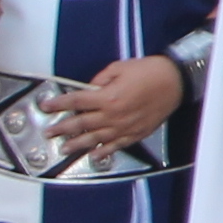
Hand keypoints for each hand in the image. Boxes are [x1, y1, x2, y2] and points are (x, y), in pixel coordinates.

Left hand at [40, 53, 187, 164]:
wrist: (175, 81)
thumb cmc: (149, 71)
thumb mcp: (120, 67)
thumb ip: (101, 79)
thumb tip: (90, 88)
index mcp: (107, 96)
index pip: (76, 100)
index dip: (59, 103)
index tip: (46, 106)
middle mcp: (113, 115)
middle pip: (81, 123)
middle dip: (62, 127)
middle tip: (49, 132)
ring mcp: (124, 127)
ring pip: (95, 138)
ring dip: (77, 144)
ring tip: (64, 148)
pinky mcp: (135, 133)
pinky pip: (115, 145)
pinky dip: (103, 151)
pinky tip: (93, 155)